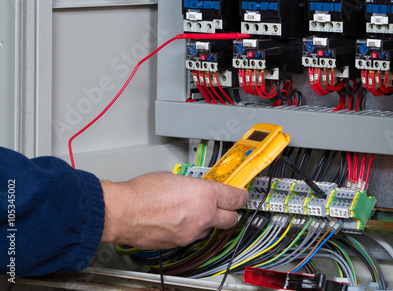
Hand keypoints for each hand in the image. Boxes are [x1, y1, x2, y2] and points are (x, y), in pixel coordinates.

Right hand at [100, 171, 248, 248]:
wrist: (122, 212)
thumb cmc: (143, 192)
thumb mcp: (176, 177)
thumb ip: (194, 186)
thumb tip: (199, 189)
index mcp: (205, 194)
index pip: (235, 197)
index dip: (242, 196)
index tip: (242, 195)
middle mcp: (203, 216)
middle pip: (231, 218)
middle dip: (232, 212)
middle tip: (228, 206)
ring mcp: (192, 232)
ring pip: (210, 228)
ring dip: (207, 221)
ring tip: (193, 211)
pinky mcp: (180, 243)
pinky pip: (192, 236)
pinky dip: (190, 228)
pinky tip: (178, 220)